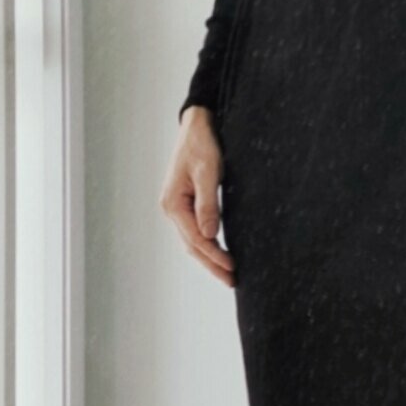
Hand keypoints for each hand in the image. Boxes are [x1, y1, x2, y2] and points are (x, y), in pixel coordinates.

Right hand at [160, 106, 236, 285]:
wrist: (198, 124)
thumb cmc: (202, 144)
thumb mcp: (208, 172)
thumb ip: (209, 204)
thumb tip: (210, 235)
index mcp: (173, 203)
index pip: (196, 239)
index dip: (214, 256)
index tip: (232, 268)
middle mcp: (172, 208)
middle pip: (192, 245)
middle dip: (212, 265)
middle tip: (233, 281)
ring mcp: (178, 207)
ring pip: (193, 240)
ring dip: (210, 257)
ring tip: (228, 273)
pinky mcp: (186, 203)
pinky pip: (196, 230)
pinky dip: (208, 244)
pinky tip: (220, 252)